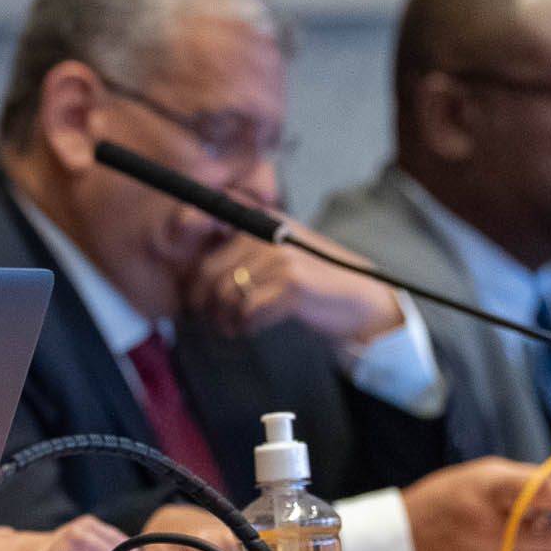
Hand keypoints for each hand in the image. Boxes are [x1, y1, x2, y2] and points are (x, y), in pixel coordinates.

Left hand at [185, 225, 404, 347]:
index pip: (206, 228)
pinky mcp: (291, 283)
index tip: (191, 289)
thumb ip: (242, 250)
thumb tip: (192, 269)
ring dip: (223, 318)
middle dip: (202, 300)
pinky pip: (247, 310)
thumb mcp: (278, 252)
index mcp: (260, 221)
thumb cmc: (315, 281)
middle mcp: (267, 231)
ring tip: (230, 326)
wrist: (361, 300)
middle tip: (209, 317)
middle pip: (209, 271)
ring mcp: (280, 255)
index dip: (189, 258)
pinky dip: (242, 326)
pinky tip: (247, 329)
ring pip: (226, 293)